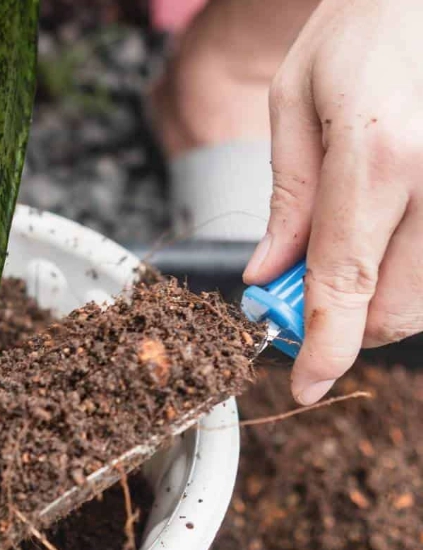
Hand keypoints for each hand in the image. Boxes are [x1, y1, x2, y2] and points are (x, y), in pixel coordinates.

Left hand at [243, 0, 422, 404]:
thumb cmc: (362, 28)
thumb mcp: (296, 102)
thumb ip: (287, 197)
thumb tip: (269, 276)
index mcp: (378, 156)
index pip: (346, 282)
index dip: (324, 349)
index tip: (306, 385)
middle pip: (397, 306)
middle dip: (347, 324)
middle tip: (305, 302)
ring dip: (383, 301)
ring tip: (345, 257)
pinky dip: (415, 270)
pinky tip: (389, 237)